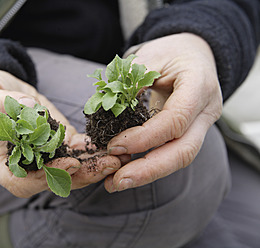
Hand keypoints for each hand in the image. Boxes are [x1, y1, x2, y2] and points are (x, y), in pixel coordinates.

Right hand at [0, 70, 120, 197]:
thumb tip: (30, 110)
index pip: (18, 181)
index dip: (44, 179)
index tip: (69, 164)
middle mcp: (21, 162)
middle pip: (50, 180)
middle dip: (81, 176)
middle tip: (108, 166)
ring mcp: (40, 153)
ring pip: (67, 168)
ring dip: (93, 165)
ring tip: (116, 159)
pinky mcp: (54, 138)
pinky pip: (73, 149)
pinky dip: (91, 149)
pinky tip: (108, 144)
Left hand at [104, 33, 222, 192]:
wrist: (194, 54)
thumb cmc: (170, 52)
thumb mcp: (150, 56)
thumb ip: (131, 81)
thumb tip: (107, 110)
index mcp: (199, 86)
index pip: (175, 120)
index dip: (144, 137)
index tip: (114, 145)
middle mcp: (206, 110)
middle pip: (184, 151)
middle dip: (149, 170)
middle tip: (116, 182)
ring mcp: (202, 124)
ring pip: (180, 158)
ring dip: (147, 174)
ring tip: (115, 183)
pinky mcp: (190, 133)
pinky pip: (172, 152)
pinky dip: (149, 165)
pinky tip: (126, 171)